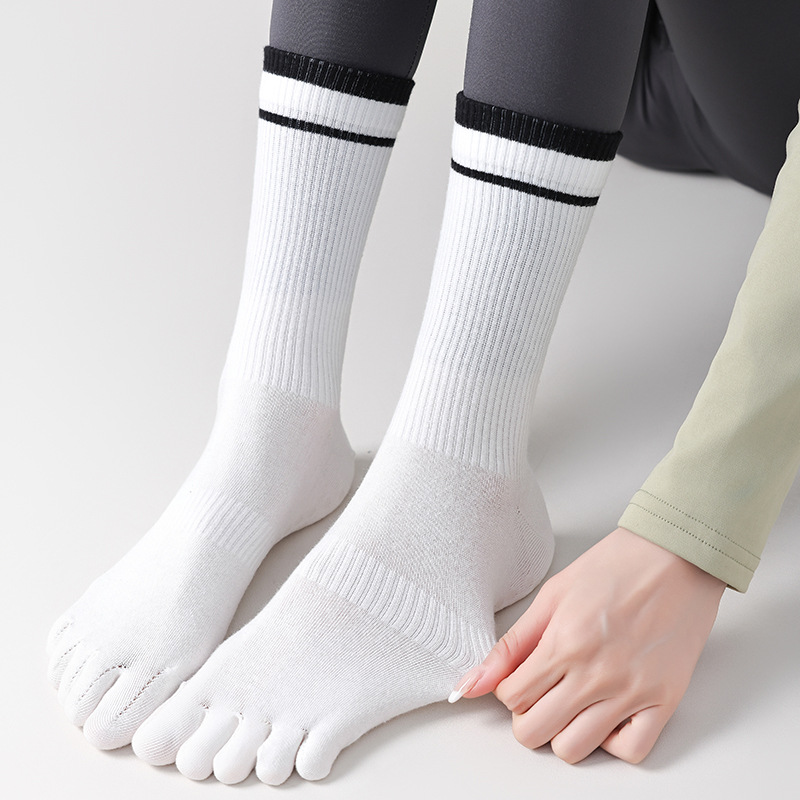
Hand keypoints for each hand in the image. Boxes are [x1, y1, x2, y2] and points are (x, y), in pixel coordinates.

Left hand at [452, 527, 725, 763]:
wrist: (675, 556)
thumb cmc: (615, 566)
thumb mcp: (552, 594)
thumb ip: (511, 644)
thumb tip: (472, 682)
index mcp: (563, 643)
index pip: (511, 697)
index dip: (508, 688)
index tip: (521, 675)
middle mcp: (595, 674)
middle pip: (535, 732)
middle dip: (527, 715)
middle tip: (541, 692)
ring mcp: (632, 691)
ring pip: (575, 749)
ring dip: (564, 731)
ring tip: (572, 702)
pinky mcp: (665, 701)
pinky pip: (630, 751)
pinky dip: (612, 741)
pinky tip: (607, 713)